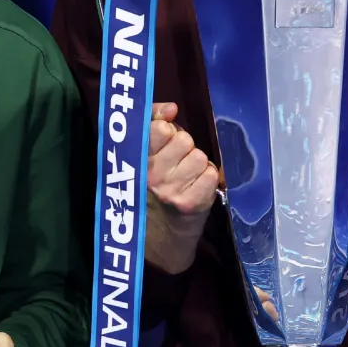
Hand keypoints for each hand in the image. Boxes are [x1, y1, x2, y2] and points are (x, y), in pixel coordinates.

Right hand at [145, 102, 218, 272]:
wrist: (159, 238)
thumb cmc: (152, 187)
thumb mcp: (143, 153)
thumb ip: (152, 120)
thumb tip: (171, 108)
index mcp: (136, 160)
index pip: (159, 128)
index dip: (167, 132)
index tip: (163, 143)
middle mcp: (151, 175)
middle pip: (184, 140)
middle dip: (183, 148)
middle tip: (175, 164)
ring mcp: (172, 191)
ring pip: (199, 156)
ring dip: (196, 164)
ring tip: (186, 177)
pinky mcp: (193, 204)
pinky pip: (211, 174)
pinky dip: (208, 179)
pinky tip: (196, 188)